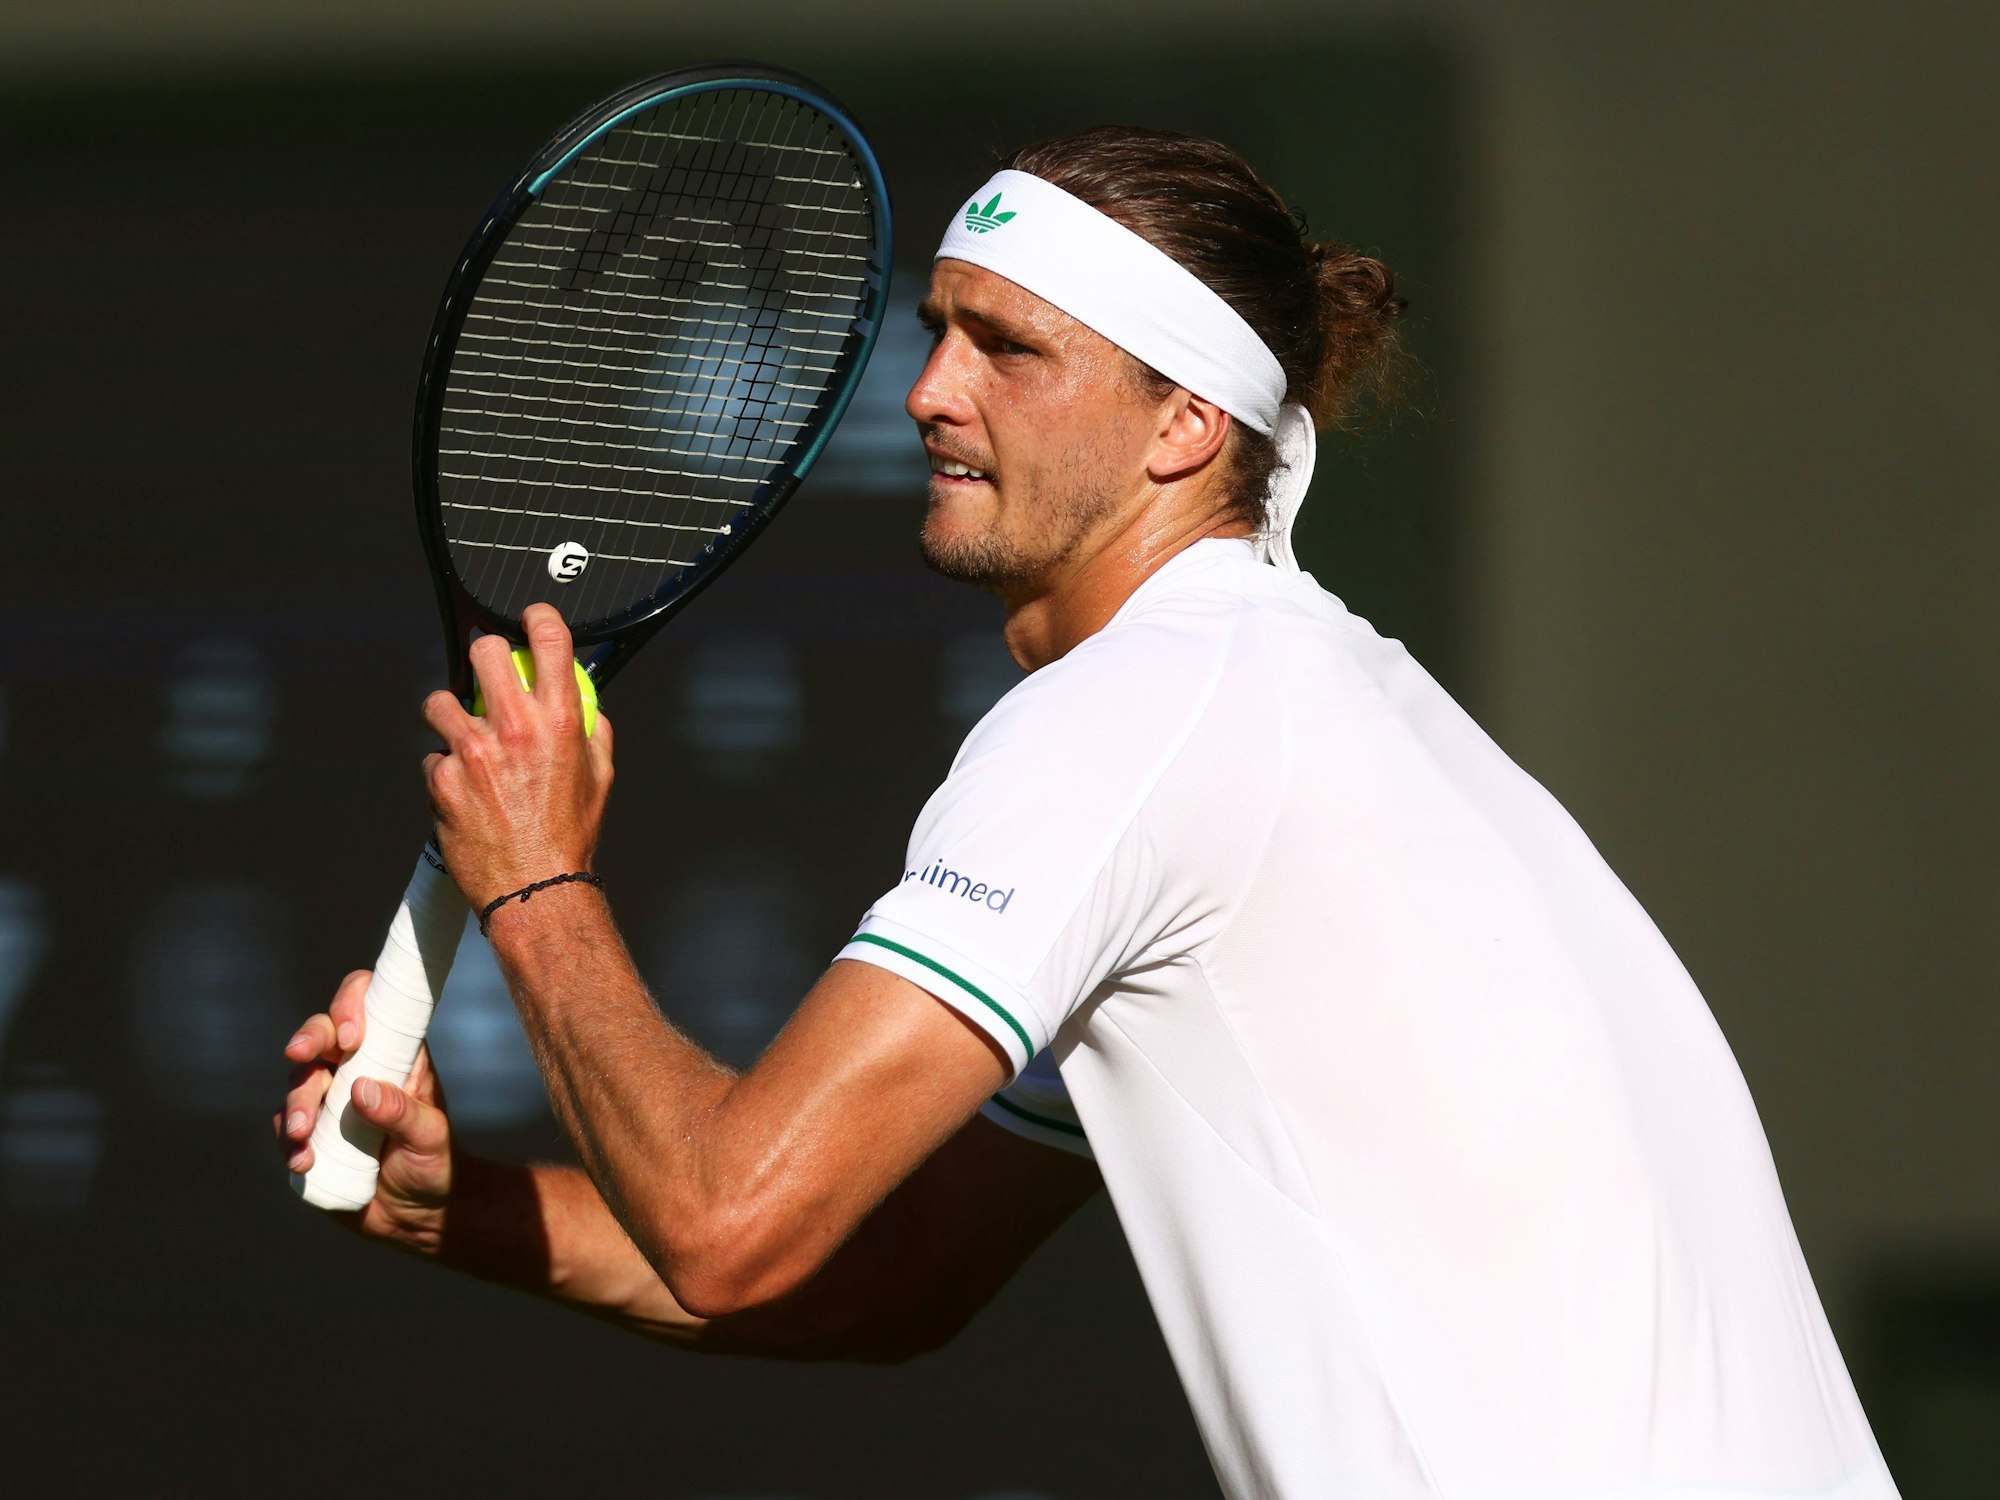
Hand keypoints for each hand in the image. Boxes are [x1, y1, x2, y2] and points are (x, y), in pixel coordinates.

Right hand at [276, 968, 454, 1249]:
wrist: (416, 1214)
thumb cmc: (434, 1164)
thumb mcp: (430, 1138)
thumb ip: (402, 1113)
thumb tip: (362, 1089)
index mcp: (395, 1053)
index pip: (370, 1005)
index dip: (353, 1004)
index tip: (352, 1035)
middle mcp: (358, 1066)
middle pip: (322, 1032)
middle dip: (307, 1039)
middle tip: (299, 1054)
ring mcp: (329, 1098)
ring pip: (299, 1079)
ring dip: (295, 1102)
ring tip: (301, 1134)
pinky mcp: (309, 1132)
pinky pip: (285, 1125)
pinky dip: (288, 1141)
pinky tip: (304, 1162)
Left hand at [421, 603, 615, 911]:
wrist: (534, 888)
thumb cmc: (570, 835)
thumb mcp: (600, 778)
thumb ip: (591, 732)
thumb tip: (584, 706)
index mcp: (559, 720)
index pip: (550, 640)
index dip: (538, 618)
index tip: (530, 618)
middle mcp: (514, 727)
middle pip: (485, 651)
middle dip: (485, 656)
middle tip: (487, 672)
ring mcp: (472, 751)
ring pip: (441, 701)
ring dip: (450, 714)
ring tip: (462, 736)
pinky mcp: (441, 778)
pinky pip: (433, 757)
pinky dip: (445, 770)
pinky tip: (463, 791)